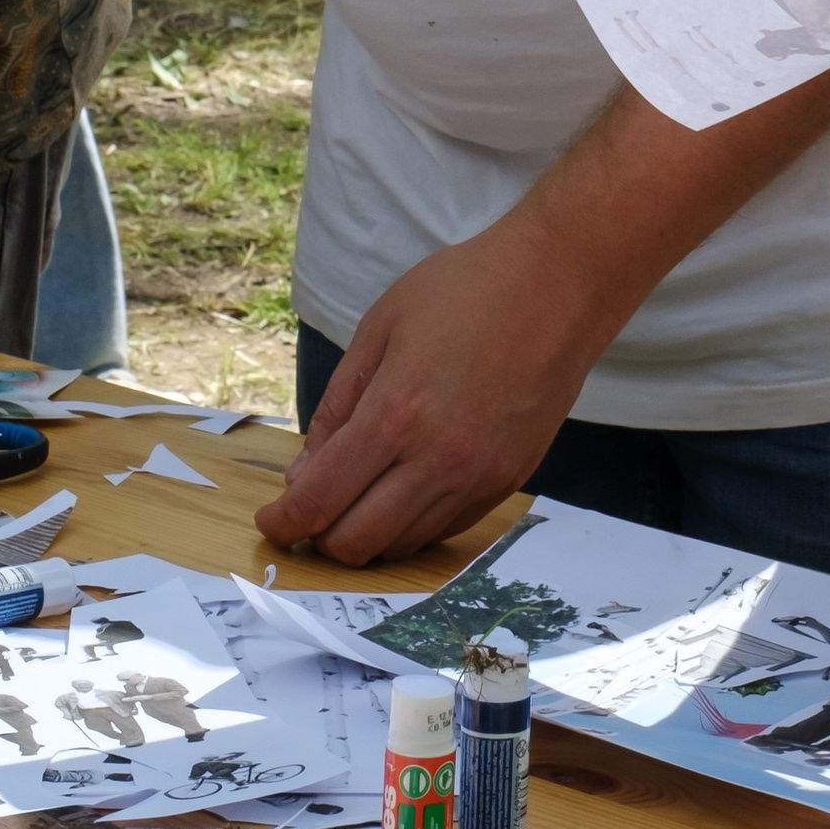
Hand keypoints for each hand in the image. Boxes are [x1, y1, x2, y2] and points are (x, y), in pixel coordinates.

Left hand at [258, 216, 604, 566]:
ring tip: (358, 495)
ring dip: (367, 532)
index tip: (270, 520)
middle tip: (312, 508)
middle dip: (319, 536)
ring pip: (402, 544)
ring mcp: (478, 476)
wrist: (559, 284)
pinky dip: (411, 522)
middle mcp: (438, 460)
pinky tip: (403, 488)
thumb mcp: (380, 327)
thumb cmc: (466, 289)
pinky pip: (445, 528)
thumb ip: (337, 407)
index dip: (283, 521)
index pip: (320, 501)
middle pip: (357, 542)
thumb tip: (304, 474)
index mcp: (395, 415)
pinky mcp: (508, 480)